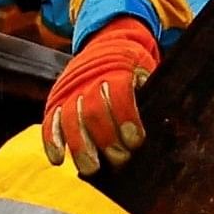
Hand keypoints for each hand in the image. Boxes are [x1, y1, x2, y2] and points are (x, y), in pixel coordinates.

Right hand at [42, 18, 160, 173]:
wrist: (106, 44)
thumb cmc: (132, 66)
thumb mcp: (146, 69)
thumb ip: (148, 91)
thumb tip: (163, 121)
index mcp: (115, 69)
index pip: (117, 94)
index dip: (126, 118)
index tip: (135, 141)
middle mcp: (87, 80)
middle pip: (93, 111)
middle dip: (106, 138)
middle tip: (119, 159)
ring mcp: (69, 91)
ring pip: (70, 120)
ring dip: (79, 146)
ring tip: (91, 169)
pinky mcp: (55, 102)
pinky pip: (50, 122)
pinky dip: (51, 141)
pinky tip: (58, 160)